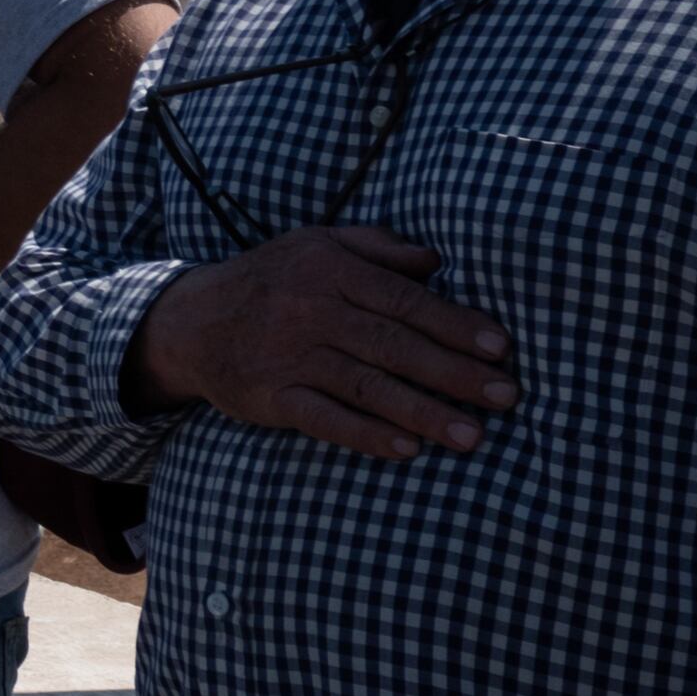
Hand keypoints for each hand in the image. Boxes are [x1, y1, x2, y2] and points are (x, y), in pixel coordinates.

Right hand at [122, 224, 515, 458]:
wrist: (189, 320)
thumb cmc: (271, 279)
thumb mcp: (317, 244)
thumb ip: (378, 247)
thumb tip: (437, 260)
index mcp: (330, 270)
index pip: (404, 299)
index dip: (455, 323)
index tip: (500, 348)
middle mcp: (312, 312)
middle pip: (394, 345)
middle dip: (454, 373)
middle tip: (507, 396)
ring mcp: (290, 357)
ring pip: (366, 387)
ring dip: (423, 413)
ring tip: (472, 436)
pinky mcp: (270, 397)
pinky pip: (324, 419)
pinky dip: (365, 435)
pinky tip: (406, 450)